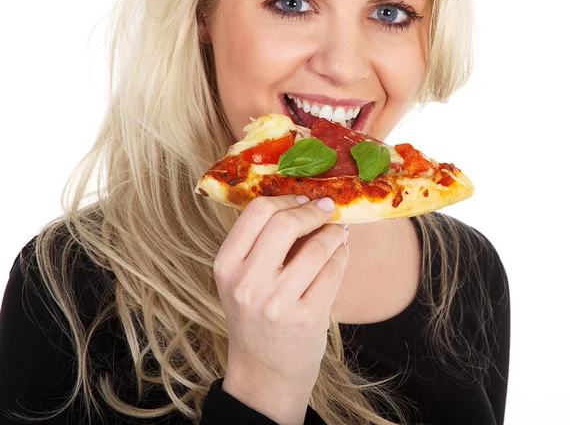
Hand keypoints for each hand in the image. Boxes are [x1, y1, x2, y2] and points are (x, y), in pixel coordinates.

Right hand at [214, 194, 348, 409]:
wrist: (264, 372)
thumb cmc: (256, 315)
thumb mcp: (243, 278)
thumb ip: (263, 242)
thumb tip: (306, 200)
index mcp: (226, 266)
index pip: (257, 211)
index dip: (286, 199)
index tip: (303, 199)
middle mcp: (247, 284)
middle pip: (285, 222)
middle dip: (313, 210)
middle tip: (326, 208)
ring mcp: (277, 303)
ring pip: (316, 246)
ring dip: (334, 232)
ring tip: (339, 231)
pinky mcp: (306, 318)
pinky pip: (333, 270)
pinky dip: (342, 254)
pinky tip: (340, 252)